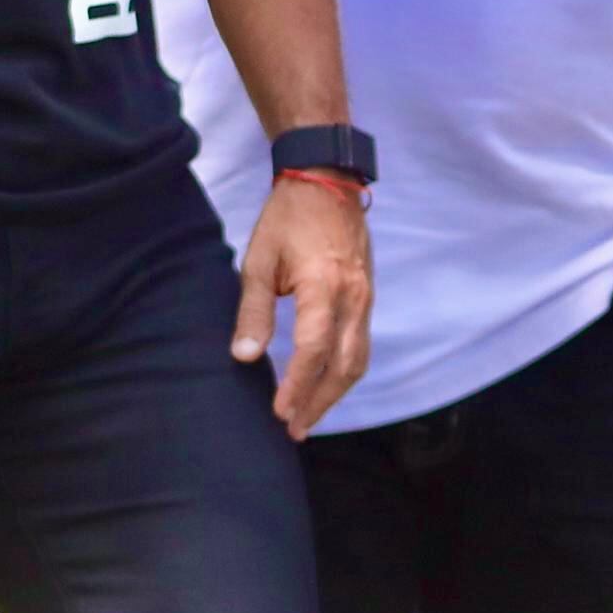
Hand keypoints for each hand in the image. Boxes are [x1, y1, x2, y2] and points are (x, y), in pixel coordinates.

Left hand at [239, 171, 372, 438]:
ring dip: (335, 392)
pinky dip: (344, 370)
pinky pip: (361, 343)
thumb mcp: (260, 261)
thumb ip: (254, 311)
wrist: (327, 181)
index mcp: (324, 286)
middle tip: (295, 430)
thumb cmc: (287, 218)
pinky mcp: (367, 295)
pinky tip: (325, 383)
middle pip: (344, 365)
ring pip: (359, 358)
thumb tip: (244, 357)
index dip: (297, 385)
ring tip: (310, 415)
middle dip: (320, 402)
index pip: (313, 349)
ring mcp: (366, 296)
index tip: (279, 412)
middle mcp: (353, 296)